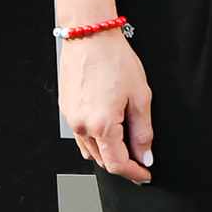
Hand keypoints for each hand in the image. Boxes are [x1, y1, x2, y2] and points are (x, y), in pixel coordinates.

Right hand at [60, 31, 153, 183]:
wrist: (90, 36)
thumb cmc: (115, 60)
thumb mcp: (140, 96)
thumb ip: (143, 132)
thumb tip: (145, 156)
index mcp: (102, 125)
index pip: (117, 164)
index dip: (134, 173)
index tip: (146, 175)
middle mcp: (81, 126)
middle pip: (103, 160)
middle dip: (123, 164)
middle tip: (141, 159)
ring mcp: (70, 119)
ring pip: (90, 151)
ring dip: (108, 154)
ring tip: (126, 144)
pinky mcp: (66, 110)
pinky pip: (81, 136)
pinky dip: (95, 141)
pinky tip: (108, 132)